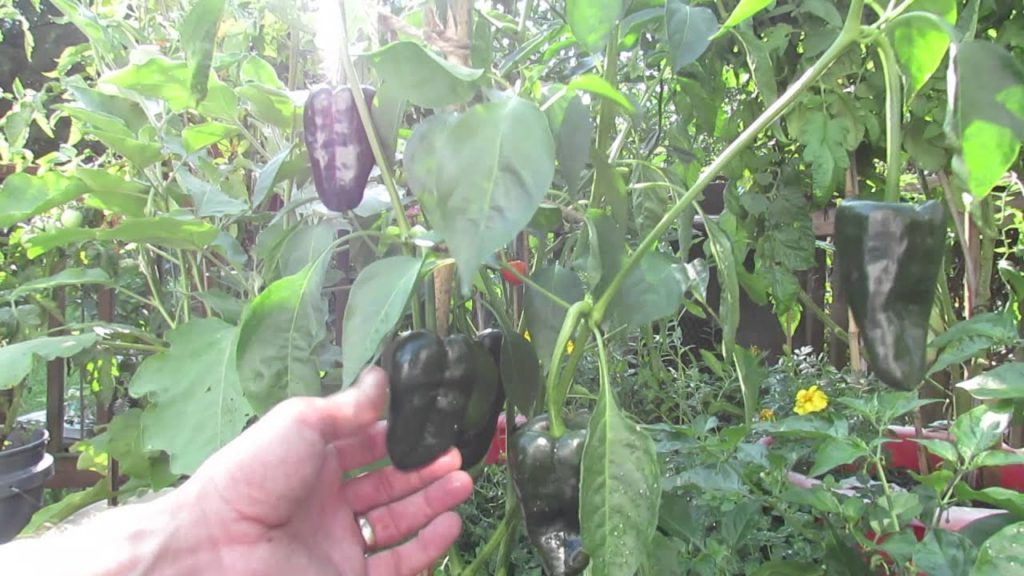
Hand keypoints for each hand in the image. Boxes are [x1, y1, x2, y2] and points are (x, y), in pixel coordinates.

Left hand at [169, 366, 473, 574]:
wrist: (216, 546)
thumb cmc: (250, 476)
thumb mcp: (300, 422)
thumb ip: (347, 406)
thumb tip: (383, 377)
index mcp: (312, 461)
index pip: (368, 445)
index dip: (402, 434)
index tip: (435, 422)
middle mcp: (327, 501)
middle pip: (389, 483)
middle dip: (425, 468)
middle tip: (457, 454)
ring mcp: (338, 542)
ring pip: (398, 521)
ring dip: (433, 501)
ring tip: (463, 482)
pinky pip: (398, 562)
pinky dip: (428, 544)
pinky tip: (450, 522)